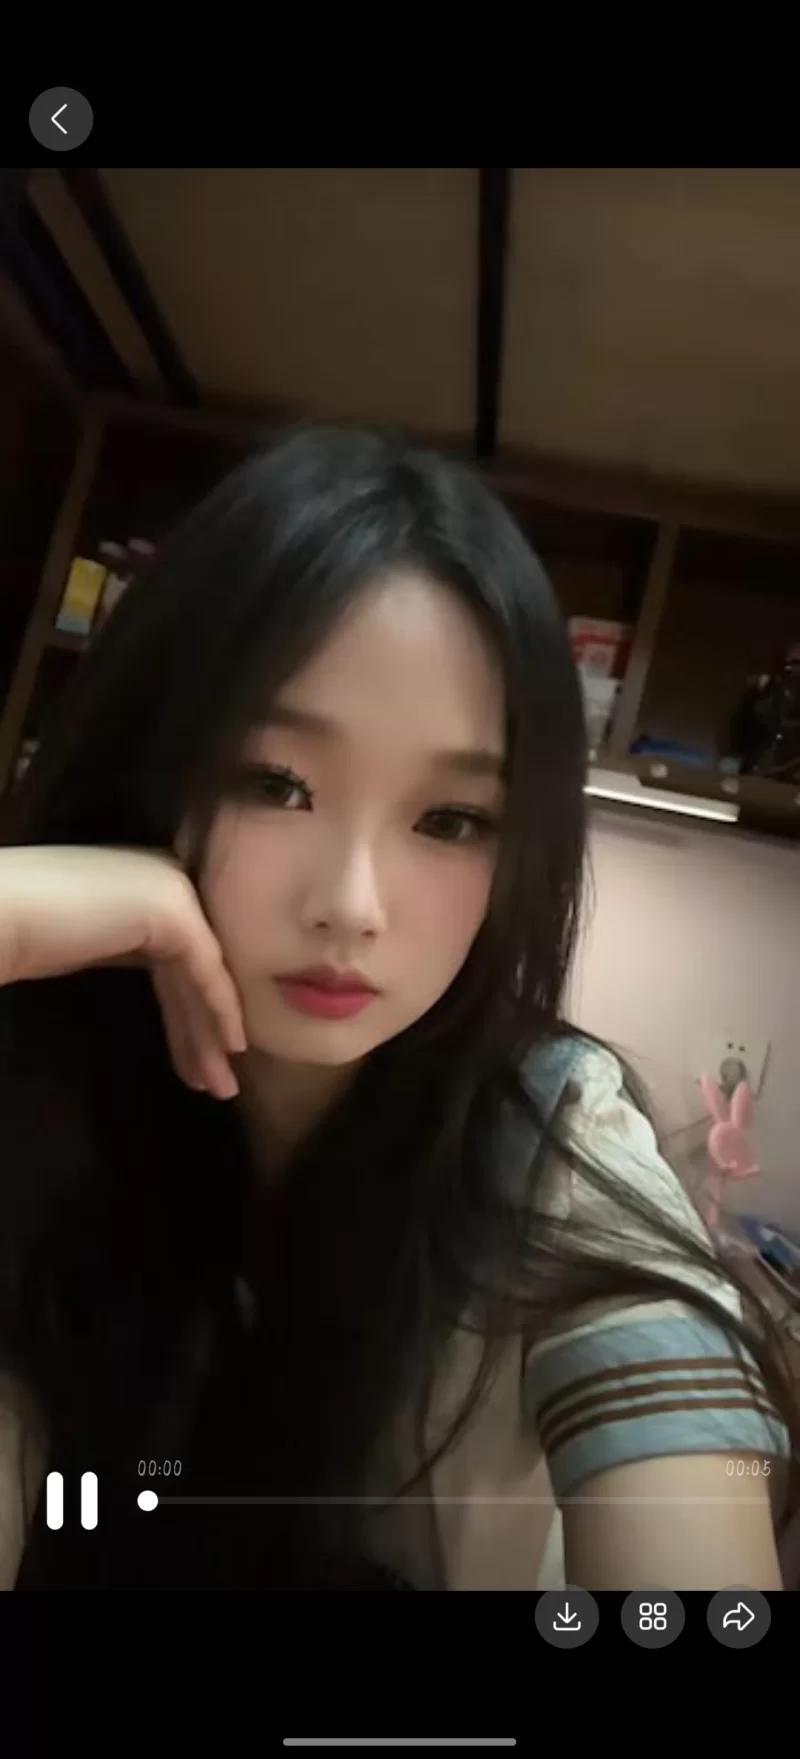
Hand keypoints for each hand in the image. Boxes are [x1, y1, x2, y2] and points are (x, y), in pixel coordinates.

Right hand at [0, 845, 245, 1099]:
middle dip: (206, 1029)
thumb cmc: (25, 933)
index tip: (200, 1062)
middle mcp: (168, 872)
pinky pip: (205, 968)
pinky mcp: (172, 906)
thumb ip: (131, 948)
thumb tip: (170, 988)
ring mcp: (173, 884)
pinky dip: (219, 1010)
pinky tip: (228, 1048)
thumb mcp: (94, 942)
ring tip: (220, 1085)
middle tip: (220, 1083)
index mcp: (149, 878)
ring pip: (204, 972)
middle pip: (196, 965)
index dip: (193, 1012)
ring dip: (211, 1032)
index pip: (182, 954)